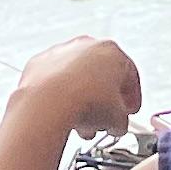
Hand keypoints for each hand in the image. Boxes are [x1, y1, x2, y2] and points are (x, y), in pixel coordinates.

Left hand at [12, 36, 142, 139]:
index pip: (129, 76)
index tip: (128, 110)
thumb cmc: (84, 102)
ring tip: (82, 123)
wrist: (48, 102)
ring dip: (81, 100)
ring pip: (77, 78)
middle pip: (101, 75)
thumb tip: (116, 123)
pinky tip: (62, 114)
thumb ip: (122, 119)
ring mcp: (62, 52)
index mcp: (113, 52)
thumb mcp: (118, 119)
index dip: (131, 98)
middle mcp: (87, 46)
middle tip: (104, 119)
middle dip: (103, 100)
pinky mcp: (40, 62)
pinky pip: (55, 81)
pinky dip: (59, 95)